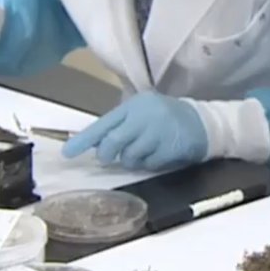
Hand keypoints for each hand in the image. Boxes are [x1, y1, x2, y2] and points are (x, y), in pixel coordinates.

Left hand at [62, 91, 208, 169]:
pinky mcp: (168, 148)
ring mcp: (157, 132)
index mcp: (134, 105)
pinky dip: (148, 164)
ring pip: (129, 157)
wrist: (202, 123)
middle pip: (112, 142)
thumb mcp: (142, 113)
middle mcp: (144, 116)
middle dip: (108, 154)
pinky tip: (158, 154)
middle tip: (110, 158)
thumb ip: (120, 125)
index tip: (67, 153)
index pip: (103, 123)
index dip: (84, 140)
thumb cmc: (166, 118)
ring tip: (144, 150)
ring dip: (131, 160)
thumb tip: (94, 143)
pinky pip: (147, 164)